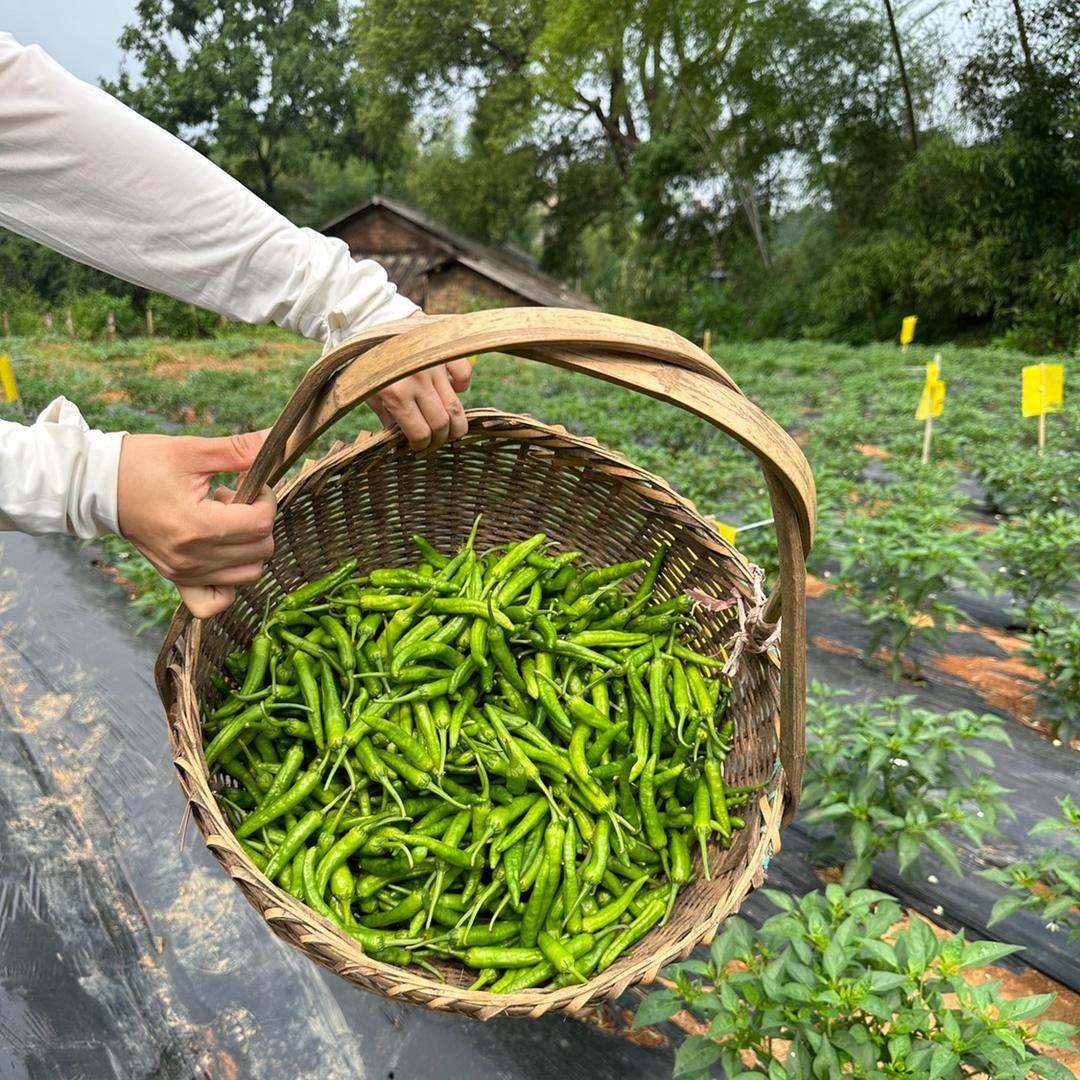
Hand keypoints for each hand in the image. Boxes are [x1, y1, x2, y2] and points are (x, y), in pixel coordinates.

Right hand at [117, 430, 275, 618]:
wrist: (99, 485)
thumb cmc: (141, 464)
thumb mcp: (192, 450)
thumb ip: (240, 450)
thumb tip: (278, 439)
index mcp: (197, 525)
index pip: (261, 523)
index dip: (266, 499)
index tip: (248, 484)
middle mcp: (191, 558)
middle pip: (261, 549)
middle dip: (258, 520)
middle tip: (233, 499)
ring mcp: (183, 573)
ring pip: (249, 573)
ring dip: (248, 547)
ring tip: (224, 521)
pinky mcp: (176, 580)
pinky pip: (215, 602)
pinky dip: (229, 583)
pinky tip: (222, 554)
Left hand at [365, 314, 472, 448]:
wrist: (373, 323)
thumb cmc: (368, 363)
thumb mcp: (369, 393)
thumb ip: (387, 418)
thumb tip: (402, 442)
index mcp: (395, 394)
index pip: (420, 433)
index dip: (422, 446)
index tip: (419, 447)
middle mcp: (417, 381)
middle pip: (442, 424)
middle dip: (440, 439)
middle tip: (435, 440)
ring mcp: (434, 366)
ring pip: (456, 408)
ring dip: (455, 424)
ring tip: (449, 428)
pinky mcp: (444, 353)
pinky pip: (464, 375)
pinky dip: (462, 387)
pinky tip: (453, 391)